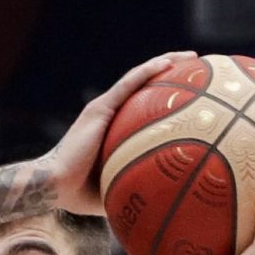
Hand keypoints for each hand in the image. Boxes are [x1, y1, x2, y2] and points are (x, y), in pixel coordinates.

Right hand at [43, 50, 198, 214]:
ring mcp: (104, 107)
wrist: (56, 186)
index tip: (193, 90)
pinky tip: (168, 63)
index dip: (166, 93)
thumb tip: (169, 197)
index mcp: (113, 127)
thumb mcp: (120, 186)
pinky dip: (148, 71)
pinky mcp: (100, 108)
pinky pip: (128, 84)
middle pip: (145, 84)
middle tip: (198, 67)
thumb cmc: (82, 194)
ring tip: (191, 56)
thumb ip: (140, 184)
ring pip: (139, 77)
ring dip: (165, 62)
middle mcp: (109, 112)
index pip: (143, 103)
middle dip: (172, 71)